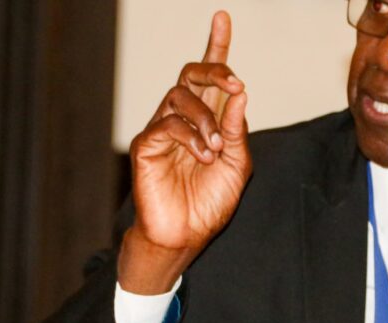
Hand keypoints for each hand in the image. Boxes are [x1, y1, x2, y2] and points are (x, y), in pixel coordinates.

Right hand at [118, 11, 250, 293]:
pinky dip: (191, 136)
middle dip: (214, 70)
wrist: (186, 235)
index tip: (223, 18)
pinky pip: (167, 125)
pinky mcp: (147, 145)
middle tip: (234, 83)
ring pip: (180, 97)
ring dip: (206, 118)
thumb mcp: (238, 165)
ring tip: (217, 147)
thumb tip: (240, 93)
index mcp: (208, 121)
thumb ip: (238, 130)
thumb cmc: (210, 202)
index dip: (216, 47)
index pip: (210, 78)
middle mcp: (184, 119)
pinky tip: (204, 155)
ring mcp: (162, 130)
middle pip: (191, 74)